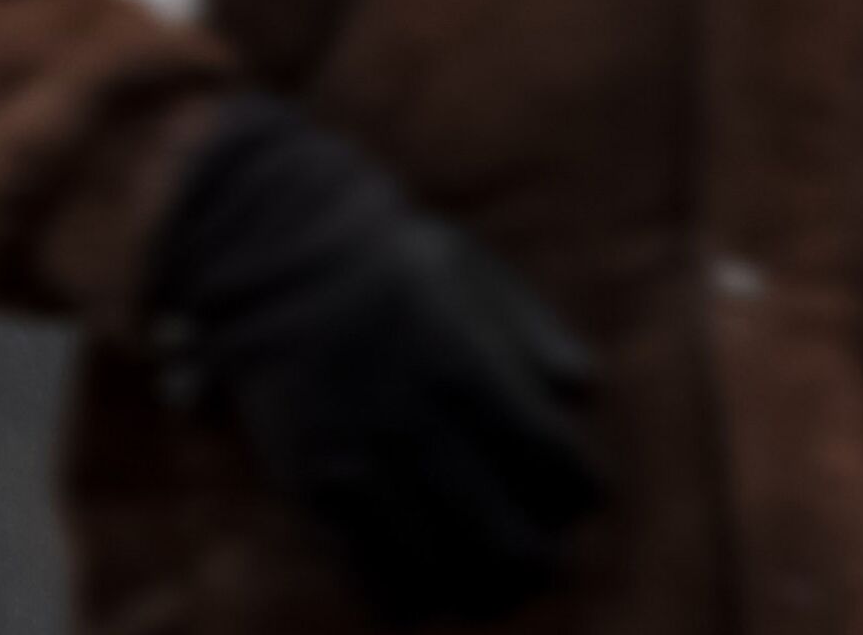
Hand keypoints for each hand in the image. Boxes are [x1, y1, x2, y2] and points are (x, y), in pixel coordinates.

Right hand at [148, 96, 601, 623]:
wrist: (279, 261)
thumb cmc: (390, 261)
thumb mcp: (473, 270)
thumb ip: (534, 330)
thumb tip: (581, 393)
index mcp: (467, 370)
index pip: (558, 467)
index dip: (583, 489)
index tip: (580, 488)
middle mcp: (419, 429)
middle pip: (515, 546)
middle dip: (544, 557)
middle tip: (541, 545)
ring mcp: (363, 468)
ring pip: (451, 583)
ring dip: (482, 589)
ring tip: (488, 572)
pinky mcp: (315, 496)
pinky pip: (379, 590)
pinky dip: (415, 601)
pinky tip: (424, 575)